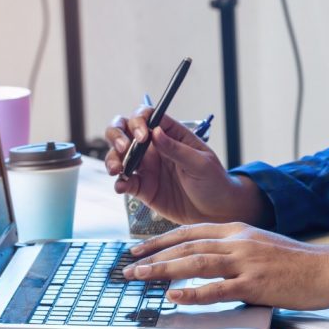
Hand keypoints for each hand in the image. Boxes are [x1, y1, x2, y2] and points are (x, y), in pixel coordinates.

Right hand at [104, 110, 267, 224]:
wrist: (216, 211)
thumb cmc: (214, 181)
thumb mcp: (201, 163)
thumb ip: (177, 149)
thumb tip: (156, 131)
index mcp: (171, 135)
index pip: (148, 116)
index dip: (139, 120)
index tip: (142, 136)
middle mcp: (155, 148)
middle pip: (125, 131)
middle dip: (117, 135)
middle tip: (123, 148)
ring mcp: (147, 168)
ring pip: (119, 156)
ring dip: (112, 159)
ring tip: (117, 170)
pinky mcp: (143, 188)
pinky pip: (125, 182)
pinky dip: (119, 183)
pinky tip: (122, 186)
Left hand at [122, 223, 328, 309]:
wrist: (328, 269)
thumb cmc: (296, 261)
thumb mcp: (261, 244)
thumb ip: (235, 248)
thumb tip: (208, 260)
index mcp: (239, 230)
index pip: (192, 230)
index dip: (163, 239)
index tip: (142, 248)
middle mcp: (238, 241)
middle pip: (188, 245)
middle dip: (155, 255)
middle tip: (131, 265)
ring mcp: (246, 261)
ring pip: (196, 262)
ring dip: (164, 270)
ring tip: (141, 276)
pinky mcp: (255, 284)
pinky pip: (217, 288)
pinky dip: (193, 292)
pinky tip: (174, 296)